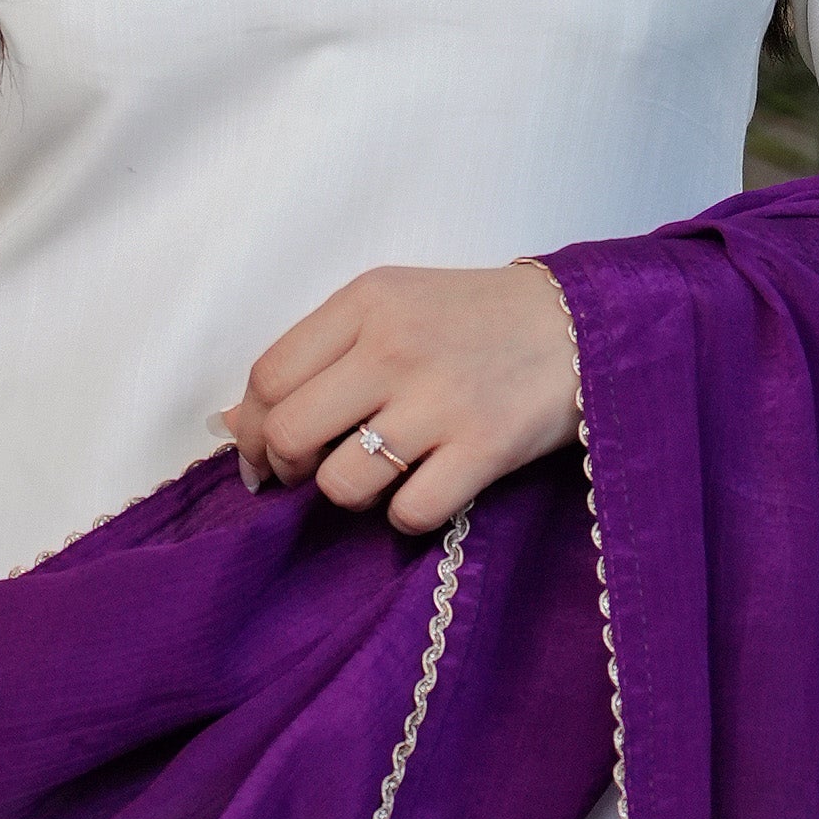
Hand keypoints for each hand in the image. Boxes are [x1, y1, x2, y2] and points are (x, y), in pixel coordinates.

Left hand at [222, 262, 580, 534]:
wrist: (582, 323)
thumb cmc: (476, 321)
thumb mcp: (393, 307)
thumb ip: (318, 354)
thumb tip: (236, 424)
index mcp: (366, 302)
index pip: (269, 377)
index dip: (253, 428)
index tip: (264, 452)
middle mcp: (395, 346)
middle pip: (292, 432)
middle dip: (287, 469)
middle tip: (308, 473)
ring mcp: (441, 399)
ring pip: (342, 482)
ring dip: (349, 495)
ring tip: (377, 477)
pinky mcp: (484, 447)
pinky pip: (409, 513)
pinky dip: (406, 517)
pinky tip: (424, 492)